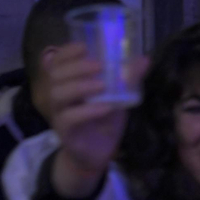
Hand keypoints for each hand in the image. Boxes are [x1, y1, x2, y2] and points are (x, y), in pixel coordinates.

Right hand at [44, 43, 145, 195]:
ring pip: (57, 94)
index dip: (67, 52)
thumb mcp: (119, 96)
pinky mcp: (65, 132)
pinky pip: (69, 118)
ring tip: (102, 85)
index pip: (57, 62)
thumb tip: (144, 59)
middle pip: (55, 75)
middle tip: (99, 65)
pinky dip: (87, 111)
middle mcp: (59, 96)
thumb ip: (128, 78)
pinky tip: (105, 107)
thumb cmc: (105, 120)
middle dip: (76, 67)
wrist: (99, 153)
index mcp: (68, 83)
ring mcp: (59, 114)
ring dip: (80, 86)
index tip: (84, 46)